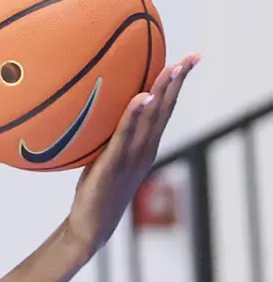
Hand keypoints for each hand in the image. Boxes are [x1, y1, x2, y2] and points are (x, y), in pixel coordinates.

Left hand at [62, 55, 201, 255]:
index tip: (189, 61)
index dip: (177, 85)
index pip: (165, 109)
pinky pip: (125, 136)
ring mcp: (132, 157)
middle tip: (192, 57)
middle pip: (166, 109)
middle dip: (179, 82)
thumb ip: (107, 134)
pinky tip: (140, 97)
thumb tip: (92, 105)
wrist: (89, 224)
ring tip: (174, 68)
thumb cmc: (95, 188)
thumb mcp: (102, 155)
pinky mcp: (115, 164)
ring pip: (152, 120)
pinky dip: (133, 116)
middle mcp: (145, 149)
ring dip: (163, 92)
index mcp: (145, 145)